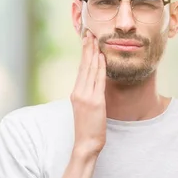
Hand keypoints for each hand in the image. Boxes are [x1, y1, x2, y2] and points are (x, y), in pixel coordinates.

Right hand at [69, 30, 106, 156]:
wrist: (86, 143)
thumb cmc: (88, 128)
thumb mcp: (85, 108)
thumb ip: (88, 94)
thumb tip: (95, 83)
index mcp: (76, 93)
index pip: (80, 69)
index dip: (83, 53)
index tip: (86, 41)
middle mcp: (78, 92)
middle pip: (83, 66)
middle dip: (87, 48)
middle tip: (89, 33)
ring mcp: (86, 96)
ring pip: (90, 70)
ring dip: (93, 53)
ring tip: (95, 40)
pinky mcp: (95, 101)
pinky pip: (98, 81)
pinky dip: (100, 67)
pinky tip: (101, 57)